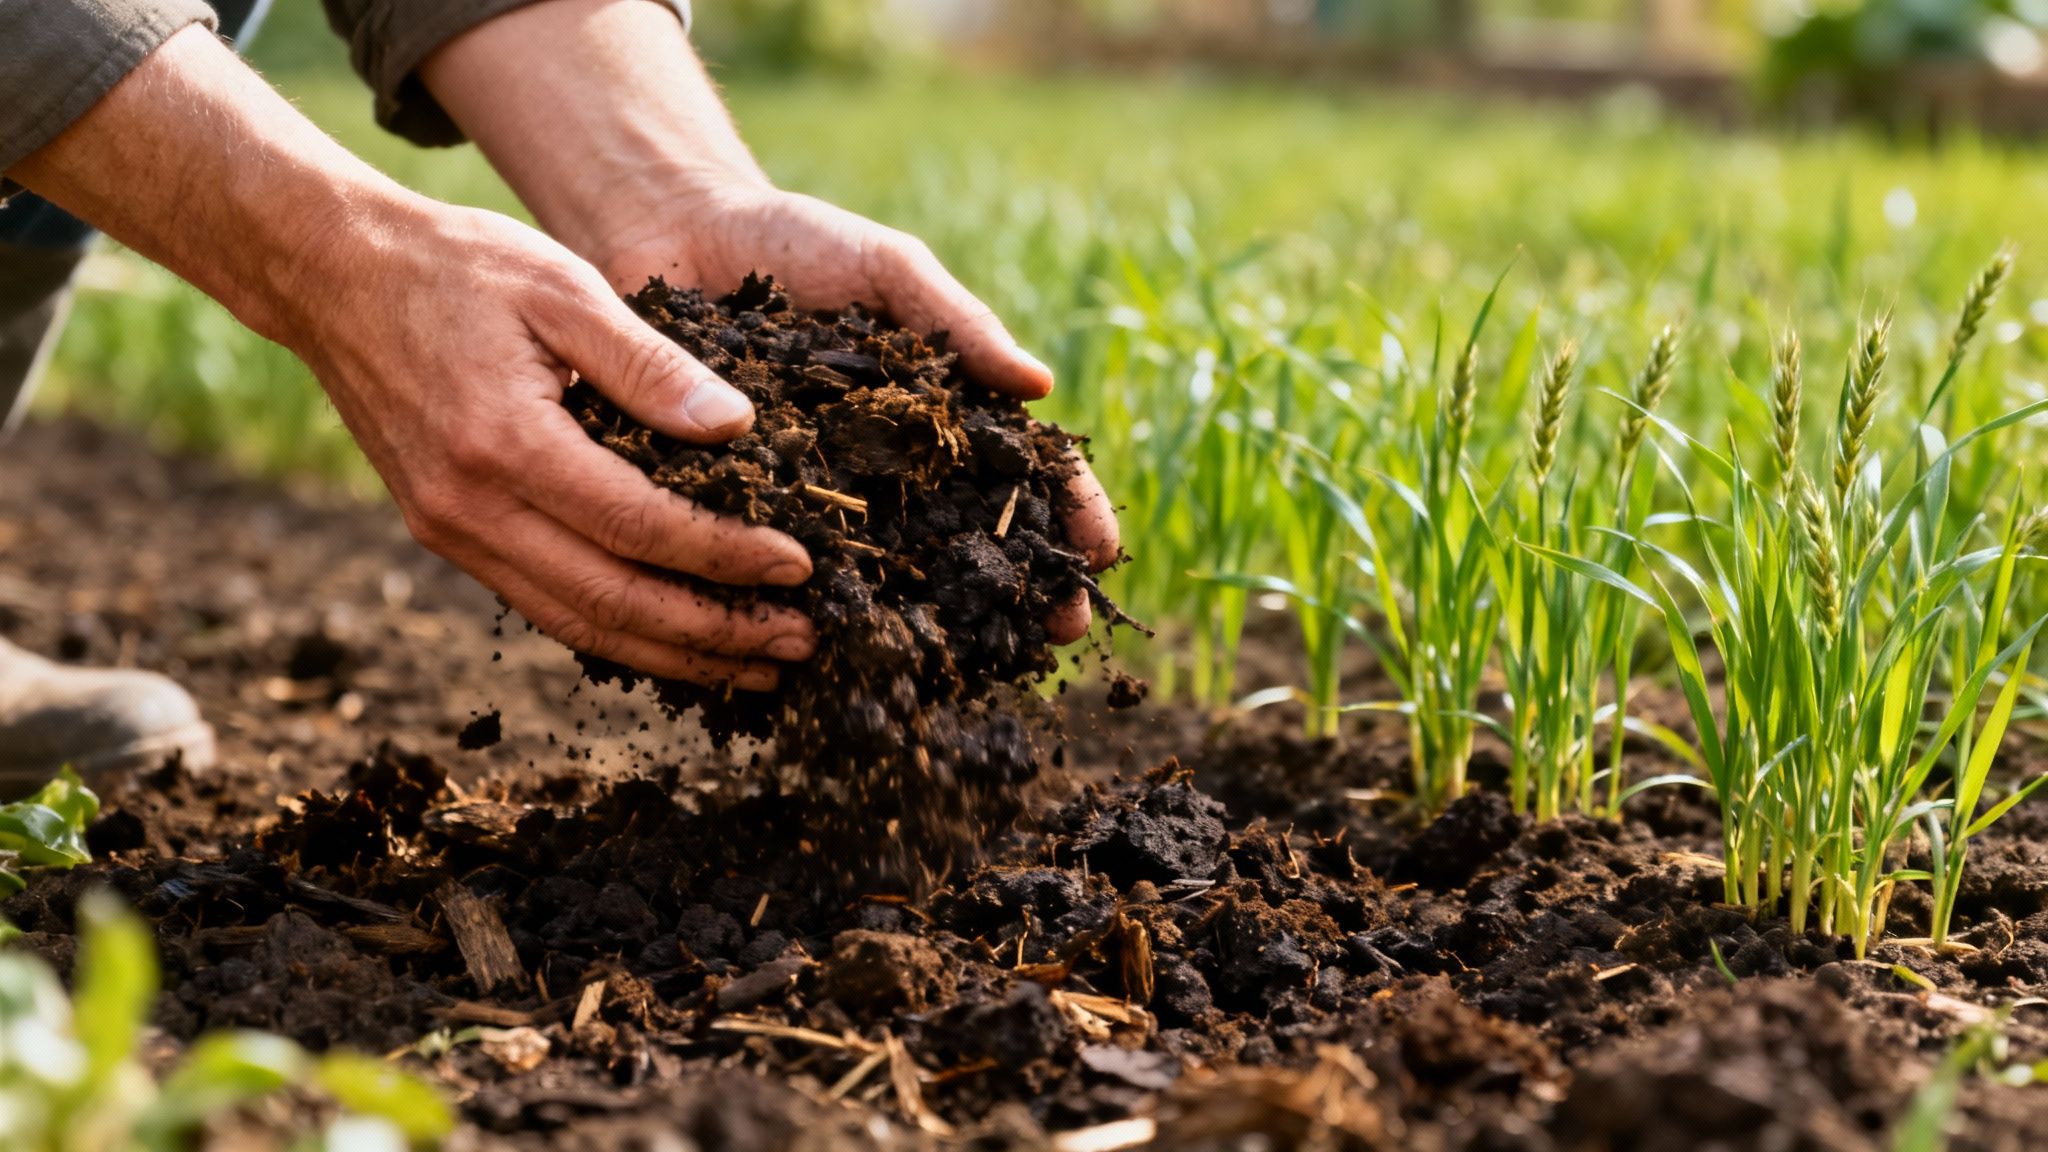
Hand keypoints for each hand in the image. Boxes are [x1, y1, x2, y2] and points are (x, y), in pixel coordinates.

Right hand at [293, 202, 817, 689]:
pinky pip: (542, 605)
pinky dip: (614, 634)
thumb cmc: (457, 264)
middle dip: (715, 633)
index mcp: (506, 443)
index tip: (797, 567)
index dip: (725, 557)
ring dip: (672, 654)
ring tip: (754, 667)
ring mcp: (449, 531)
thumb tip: (737, 427)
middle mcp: (470, 507)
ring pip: (578, 623)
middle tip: (799, 645)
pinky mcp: (444, 534)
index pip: (641, 527)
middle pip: (614, 601)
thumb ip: (650, 363)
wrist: (330, 274)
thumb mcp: (563, 287)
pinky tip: (675, 641)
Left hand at [590, 186, 1122, 643]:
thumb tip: (1040, 387)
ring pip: (892, 571)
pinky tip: (849, 654)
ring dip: (939, 620)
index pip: (1022, 467)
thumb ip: (957, 321)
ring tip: (974, 658)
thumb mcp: (886, 267)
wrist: (670, 235)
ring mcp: (825, 494)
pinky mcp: (750, 510)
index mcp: (936, 409)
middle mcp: (890, 465)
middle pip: (974, 537)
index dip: (1069, 511)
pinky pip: (791, 568)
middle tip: (1057, 630)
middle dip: (1024, 586)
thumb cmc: (790, 241)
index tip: (1099, 553)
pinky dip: (823, 613)